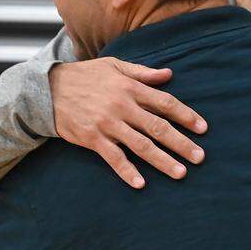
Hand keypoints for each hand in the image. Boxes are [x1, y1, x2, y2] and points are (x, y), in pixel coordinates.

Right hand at [48, 57, 206, 187]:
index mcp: (130, 88)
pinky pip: (113, 158)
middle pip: (158, 128)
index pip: (165, 103)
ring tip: (181, 173)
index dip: (186, 116)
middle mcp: (122, 107)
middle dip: (181, 143)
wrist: (47, 89)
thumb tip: (169, 74)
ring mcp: (107, 124)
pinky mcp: (92, 139)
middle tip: (200, 157)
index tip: (203, 128)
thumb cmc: (84, 76)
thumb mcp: (114, 66)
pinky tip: (141, 183)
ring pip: (141, 145)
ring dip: (162, 161)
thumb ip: (142, 72)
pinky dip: (127, 171)